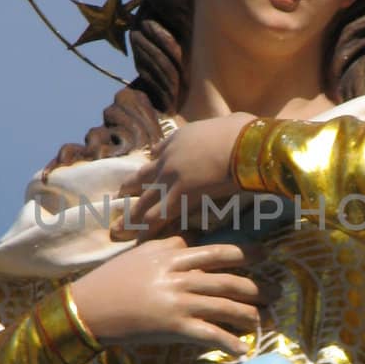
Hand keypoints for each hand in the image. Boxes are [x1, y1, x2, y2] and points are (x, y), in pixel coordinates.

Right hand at [70, 235, 275, 355]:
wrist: (88, 308)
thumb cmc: (111, 280)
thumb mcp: (141, 253)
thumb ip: (169, 246)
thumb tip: (192, 237)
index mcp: (172, 255)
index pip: (216, 251)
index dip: (245, 252)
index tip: (264, 254)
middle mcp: (179, 276)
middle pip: (228, 279)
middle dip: (257, 286)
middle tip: (276, 291)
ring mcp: (178, 301)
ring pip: (225, 306)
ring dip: (250, 315)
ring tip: (266, 321)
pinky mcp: (174, 327)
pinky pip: (210, 334)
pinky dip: (229, 343)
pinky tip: (242, 351)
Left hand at [114, 114, 256, 239]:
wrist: (242, 142)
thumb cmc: (246, 133)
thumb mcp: (232, 123)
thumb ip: (231, 128)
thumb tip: (243, 126)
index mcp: (181, 138)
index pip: (159, 152)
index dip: (153, 164)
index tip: (147, 172)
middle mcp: (169, 157)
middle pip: (143, 176)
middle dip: (129, 188)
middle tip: (118, 196)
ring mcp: (171, 176)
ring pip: (144, 200)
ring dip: (131, 216)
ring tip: (118, 229)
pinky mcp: (179, 195)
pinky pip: (157, 216)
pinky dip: (146, 229)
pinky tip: (137, 240)